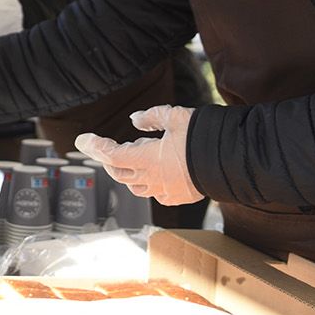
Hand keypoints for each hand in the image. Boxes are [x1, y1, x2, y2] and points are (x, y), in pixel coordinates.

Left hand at [74, 106, 202, 205]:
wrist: (232, 160)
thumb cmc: (203, 136)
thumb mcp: (175, 117)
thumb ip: (151, 117)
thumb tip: (134, 120)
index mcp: (147, 159)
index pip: (111, 154)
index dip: (94, 146)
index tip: (82, 140)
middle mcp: (152, 178)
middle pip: (118, 173)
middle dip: (108, 160)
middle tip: (104, 148)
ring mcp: (165, 190)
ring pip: (135, 187)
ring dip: (127, 173)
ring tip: (132, 158)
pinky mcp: (179, 197)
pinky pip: (155, 194)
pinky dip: (148, 184)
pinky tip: (154, 175)